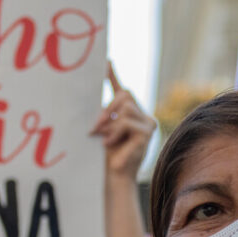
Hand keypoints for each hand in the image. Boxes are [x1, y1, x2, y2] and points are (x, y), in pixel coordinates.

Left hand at [90, 62, 156, 178]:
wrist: (114, 176)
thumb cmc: (106, 154)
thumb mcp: (102, 128)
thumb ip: (102, 112)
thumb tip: (89, 91)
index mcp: (131, 113)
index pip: (122, 90)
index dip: (113, 75)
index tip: (106, 60)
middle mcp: (143, 116)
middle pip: (125, 94)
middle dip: (107, 108)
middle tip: (94, 126)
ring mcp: (148, 123)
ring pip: (125, 107)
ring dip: (109, 122)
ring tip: (103, 138)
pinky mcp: (147, 133)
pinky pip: (126, 122)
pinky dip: (114, 132)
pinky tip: (110, 143)